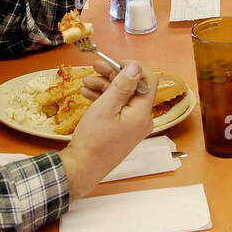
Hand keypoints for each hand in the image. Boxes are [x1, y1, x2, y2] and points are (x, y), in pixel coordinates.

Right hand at [60, 61, 157, 200]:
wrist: (82, 169)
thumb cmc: (93, 141)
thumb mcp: (106, 108)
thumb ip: (122, 86)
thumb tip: (135, 68)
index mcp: (142, 114)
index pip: (149, 82)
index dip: (134, 68)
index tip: (117, 62)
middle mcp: (142, 120)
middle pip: (133, 89)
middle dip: (114, 76)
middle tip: (96, 66)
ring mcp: (132, 127)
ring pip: (122, 98)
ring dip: (105, 87)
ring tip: (85, 82)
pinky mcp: (122, 131)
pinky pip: (117, 110)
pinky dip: (104, 100)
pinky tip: (87, 94)